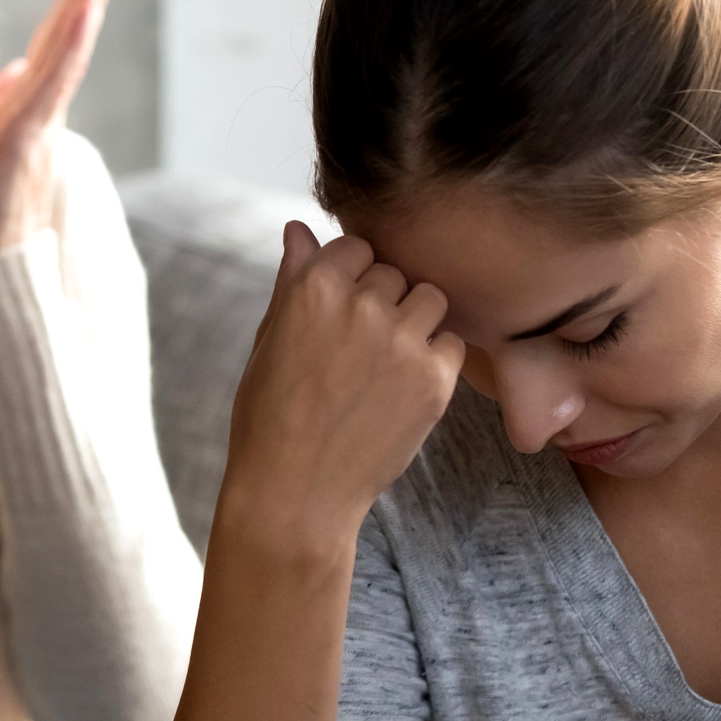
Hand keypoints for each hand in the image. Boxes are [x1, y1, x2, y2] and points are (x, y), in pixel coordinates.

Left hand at [0, 0, 135, 264]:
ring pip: (64, 51)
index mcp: (26, 109)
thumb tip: (11, 70)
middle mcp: (39, 111)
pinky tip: (84, 15)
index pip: (51, 40)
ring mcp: (36, 127)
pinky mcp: (25, 148)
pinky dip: (68, 50)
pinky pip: (49, 89)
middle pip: (67, 32)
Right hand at [218, 223, 465, 548]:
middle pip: (394, 273)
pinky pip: (451, 343)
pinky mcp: (433, 379)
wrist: (295, 493)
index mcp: (312, 287)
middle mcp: (360, 304)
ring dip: (414, 323)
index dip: (350, 280)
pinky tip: (400, 390)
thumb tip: (298, 228)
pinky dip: (434, 361)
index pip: (356, 247)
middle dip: (382, 302)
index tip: (339, 316)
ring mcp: (401, 341)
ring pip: (430, 300)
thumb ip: (292, 279)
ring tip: (384, 366)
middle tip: (356, 352)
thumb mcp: (269, 339)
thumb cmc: (270, 416)